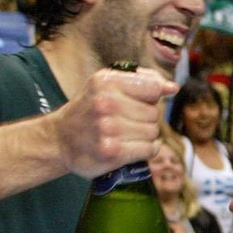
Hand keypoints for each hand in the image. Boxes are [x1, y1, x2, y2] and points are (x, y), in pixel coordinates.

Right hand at [53, 66, 178, 179]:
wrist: (60, 139)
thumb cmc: (90, 110)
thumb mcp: (107, 84)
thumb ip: (142, 80)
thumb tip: (172, 87)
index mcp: (106, 81)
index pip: (153, 88)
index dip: (151, 97)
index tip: (140, 102)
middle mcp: (106, 103)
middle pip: (155, 113)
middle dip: (146, 119)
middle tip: (126, 121)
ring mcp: (108, 128)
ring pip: (153, 132)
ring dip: (145, 136)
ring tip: (125, 134)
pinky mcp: (112, 151)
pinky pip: (149, 149)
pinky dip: (145, 150)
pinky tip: (130, 147)